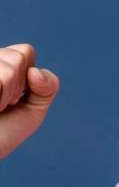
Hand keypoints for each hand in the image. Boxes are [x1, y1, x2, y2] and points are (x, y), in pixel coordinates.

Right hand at [0, 44, 60, 159]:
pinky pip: (2, 77)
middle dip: (18, 87)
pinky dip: (0, 96)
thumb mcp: (33, 109)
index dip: (29, 78)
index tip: (14, 98)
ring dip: (8, 94)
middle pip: (20, 56)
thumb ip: (47, 87)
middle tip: (1, 104)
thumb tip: (34, 72)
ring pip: (10, 67)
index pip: (26, 52)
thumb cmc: (1, 134)